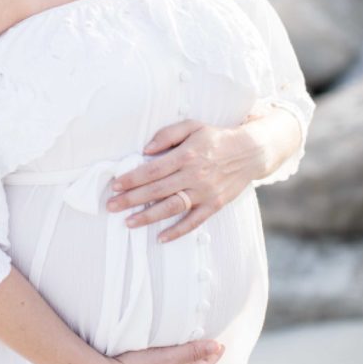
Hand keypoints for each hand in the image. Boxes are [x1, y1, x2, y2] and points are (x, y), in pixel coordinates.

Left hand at [105, 119, 263, 242]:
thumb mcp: (192, 125)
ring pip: (172, 208)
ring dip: (148, 217)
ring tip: (128, 222)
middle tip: (111, 206)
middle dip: (131, 199)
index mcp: (186, 155)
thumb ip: (167, 134)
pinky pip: (194, 222)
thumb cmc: (216, 137)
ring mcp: (205, 192)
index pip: (152, 169)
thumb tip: (145, 150)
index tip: (115, 185)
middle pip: (157, 190)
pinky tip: (161, 237)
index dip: (132, 178)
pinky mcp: (215, 205)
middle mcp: (194, 175)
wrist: (250, 151)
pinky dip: (177, 231)